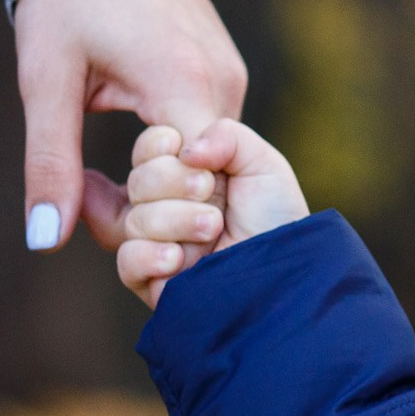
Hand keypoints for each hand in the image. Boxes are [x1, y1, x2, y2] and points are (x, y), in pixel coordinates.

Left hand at [14, 0, 246, 251]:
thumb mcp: (46, 81)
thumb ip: (50, 162)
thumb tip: (45, 240)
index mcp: (181, 83)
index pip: (194, 184)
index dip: (156, 212)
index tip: (111, 216)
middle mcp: (222, 83)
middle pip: (206, 178)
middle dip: (159, 203)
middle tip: (102, 200)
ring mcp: (232, 76)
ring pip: (212, 160)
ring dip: (169, 177)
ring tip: (116, 173)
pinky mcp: (229, 71)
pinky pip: (212, 133)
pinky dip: (180, 151)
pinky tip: (140, 144)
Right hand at [118, 121, 308, 306]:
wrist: (287, 267)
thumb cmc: (276, 215)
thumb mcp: (262, 163)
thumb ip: (226, 136)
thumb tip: (185, 150)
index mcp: (185, 174)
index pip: (148, 149)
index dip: (159, 144)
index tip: (183, 149)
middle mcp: (165, 206)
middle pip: (138, 181)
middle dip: (174, 182)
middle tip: (209, 192)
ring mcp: (157, 243)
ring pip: (136, 220)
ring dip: (177, 219)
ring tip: (213, 227)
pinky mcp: (154, 279)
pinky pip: (127, 261)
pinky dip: (149, 255)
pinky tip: (178, 258)